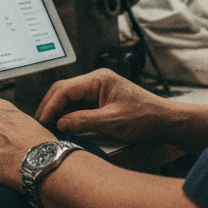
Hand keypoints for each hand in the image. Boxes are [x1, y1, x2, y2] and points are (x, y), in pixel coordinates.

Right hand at [36, 68, 183, 142]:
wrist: (166, 121)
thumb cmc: (145, 118)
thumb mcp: (111, 122)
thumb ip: (82, 121)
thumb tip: (60, 123)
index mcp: (98, 79)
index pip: (64, 89)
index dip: (50, 106)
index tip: (43, 121)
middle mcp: (97, 80)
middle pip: (64, 90)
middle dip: (50, 107)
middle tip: (41, 125)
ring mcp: (99, 89)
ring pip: (70, 98)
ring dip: (59, 112)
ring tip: (50, 128)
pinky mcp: (101, 99)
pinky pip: (79, 104)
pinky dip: (69, 115)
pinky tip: (65, 127)